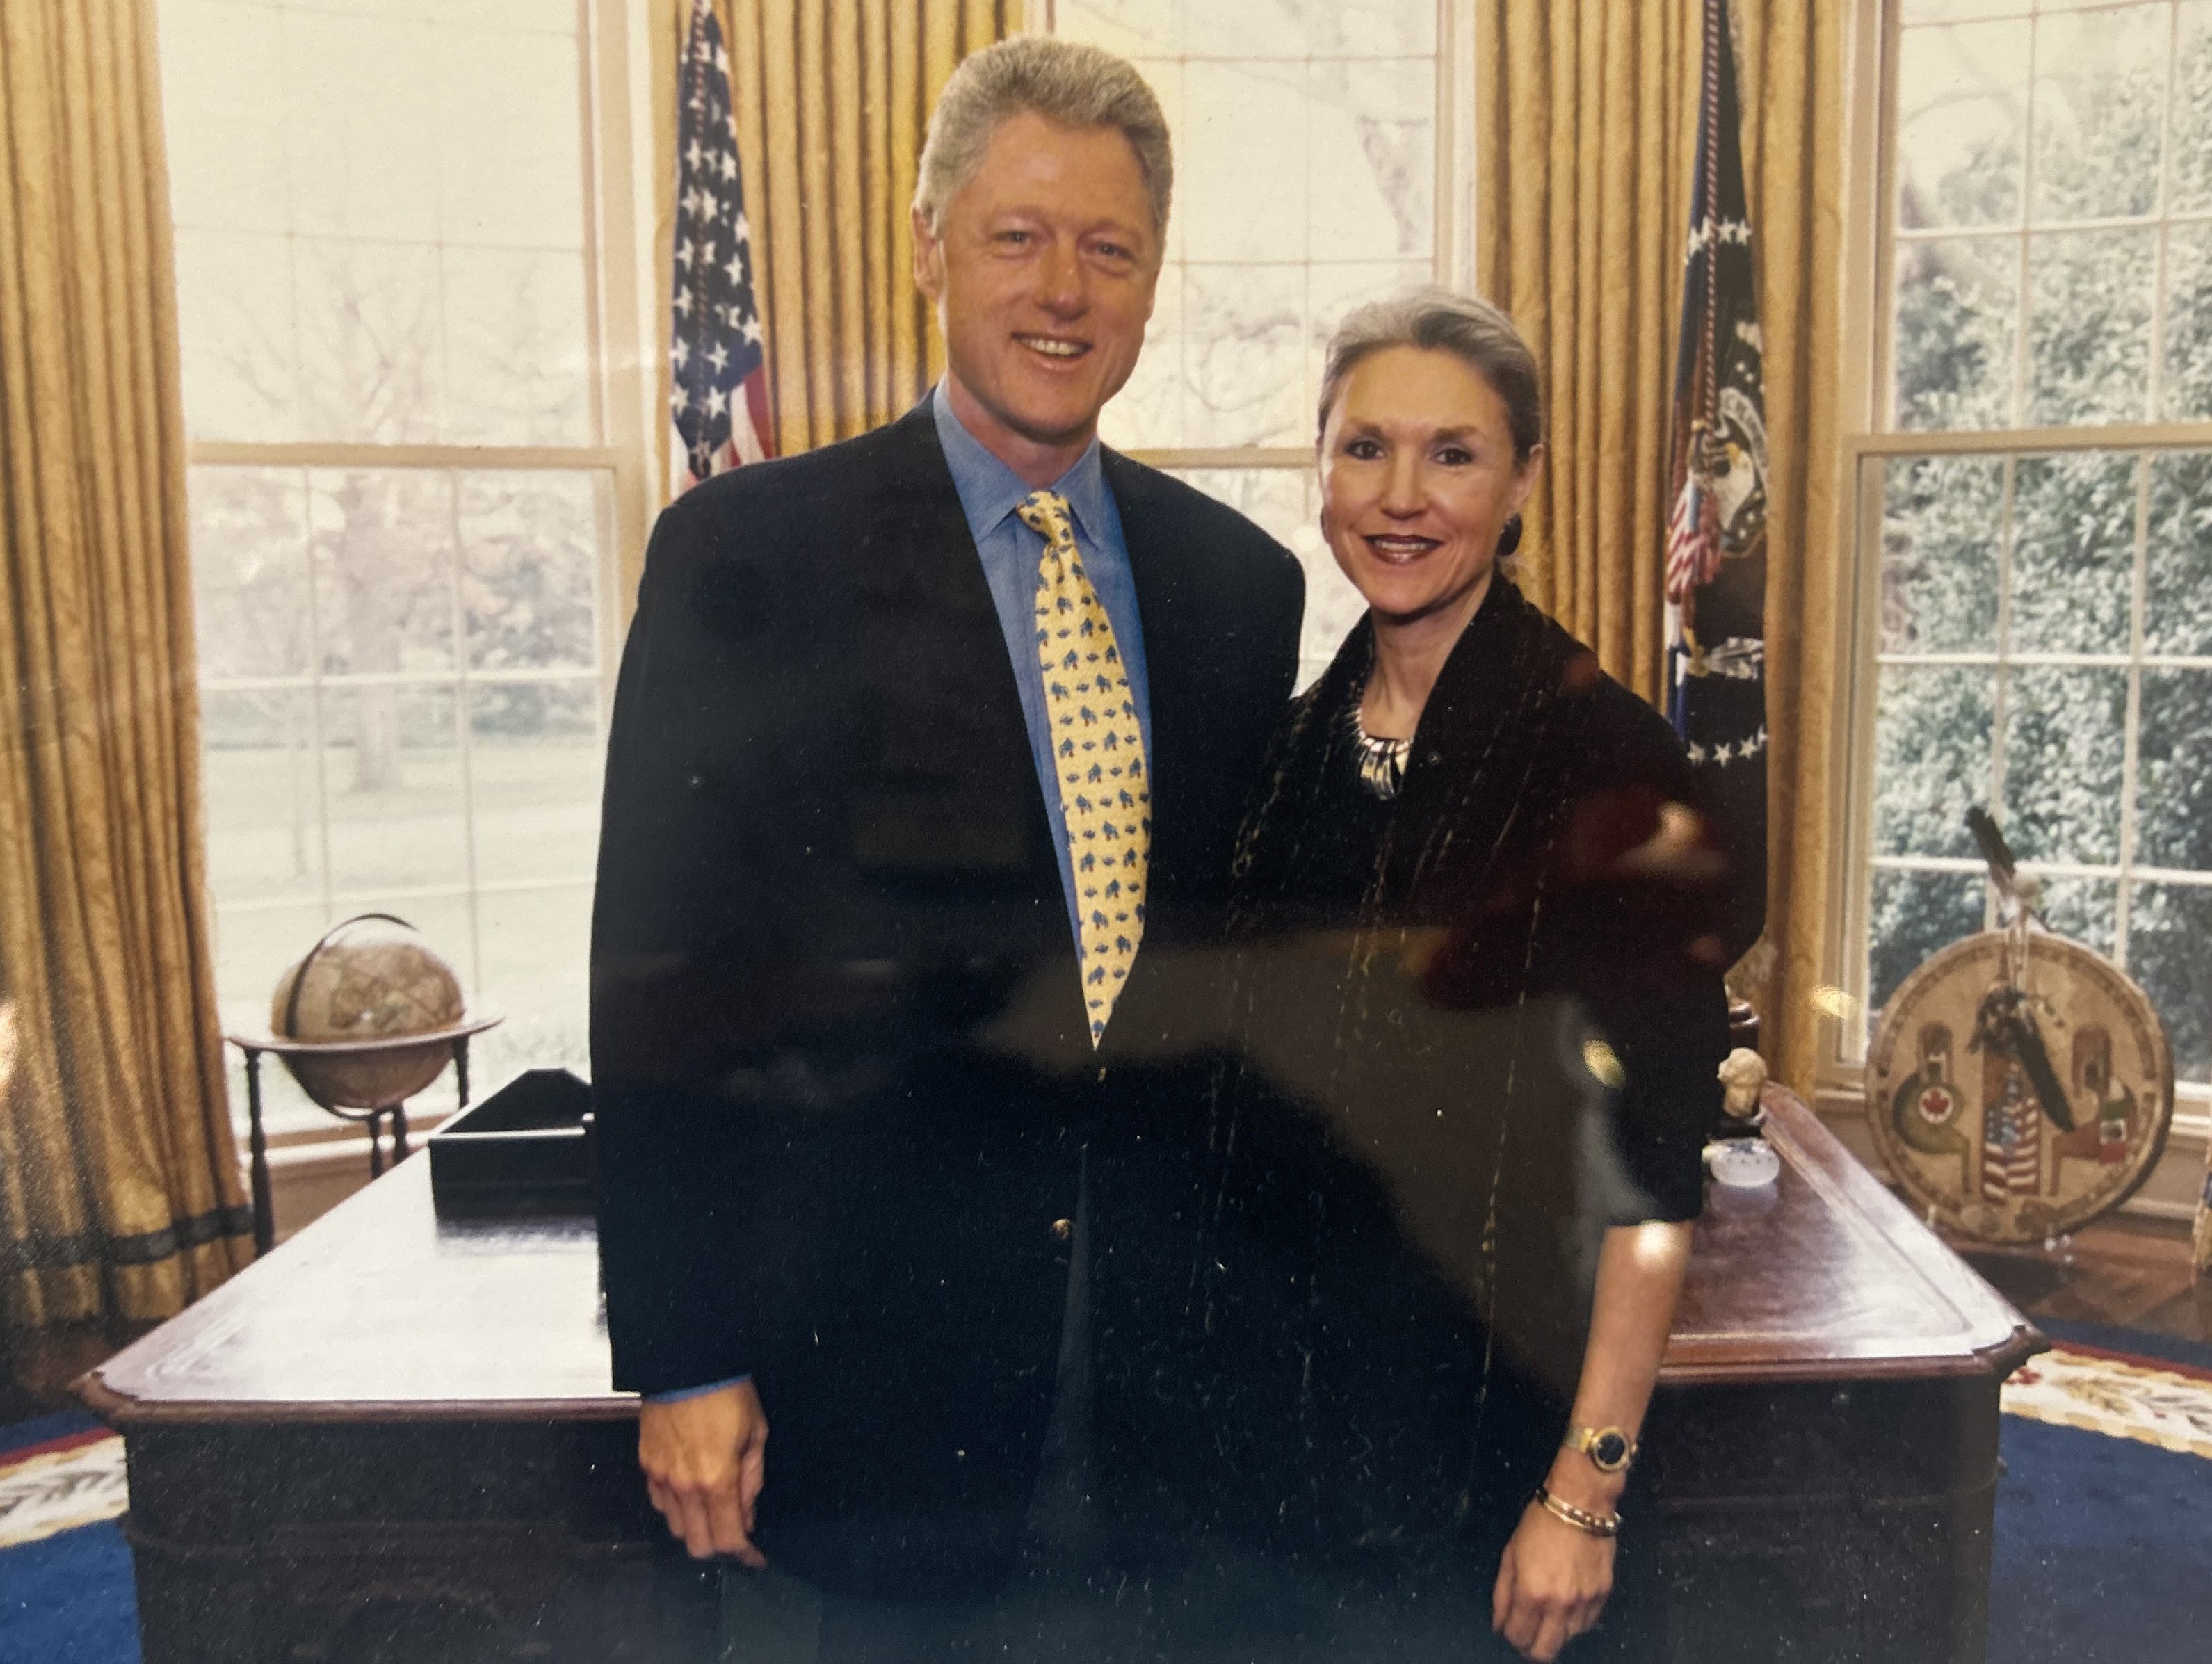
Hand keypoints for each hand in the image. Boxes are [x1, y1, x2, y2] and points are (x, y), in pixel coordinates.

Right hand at [638, 1380, 768, 1565]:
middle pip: (697, 1544)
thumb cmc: (726, 1393)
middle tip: (737, 1533)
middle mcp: (684, 1486)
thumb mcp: (755, 1434)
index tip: (755, 1556)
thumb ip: (751, 1481)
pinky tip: (692, 1492)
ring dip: (697, 1527)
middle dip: (720, 1545)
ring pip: (676, 1527)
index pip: (728, 1539)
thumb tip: (748, 1514)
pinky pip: (660, 1503)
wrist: (687, 1363)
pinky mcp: (647, 1464)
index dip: (745, 1554)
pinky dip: (676, 1507)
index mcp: (716, 1481)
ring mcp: (661, 1477)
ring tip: (715, 1508)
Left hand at [1491, 1496, 1614, 1660]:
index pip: (1518, 1637)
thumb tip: (1499, 1624)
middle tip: (1527, 1632)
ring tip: (1548, 1614)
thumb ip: (1502, 1593)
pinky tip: (1567, 1606)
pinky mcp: (1603, 1594)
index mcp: (1532, 1593)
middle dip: (1531, 1647)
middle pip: (1545, 1651)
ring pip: (1568, 1639)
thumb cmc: (1539, 1523)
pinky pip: (1587, 1623)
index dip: (1510, 1636)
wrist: (1580, 1503)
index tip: (1510, 1627)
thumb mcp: (1510, 1554)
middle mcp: (1560, 1604)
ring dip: (1554, 1632)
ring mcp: (1584, 1601)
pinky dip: (1575, 1621)